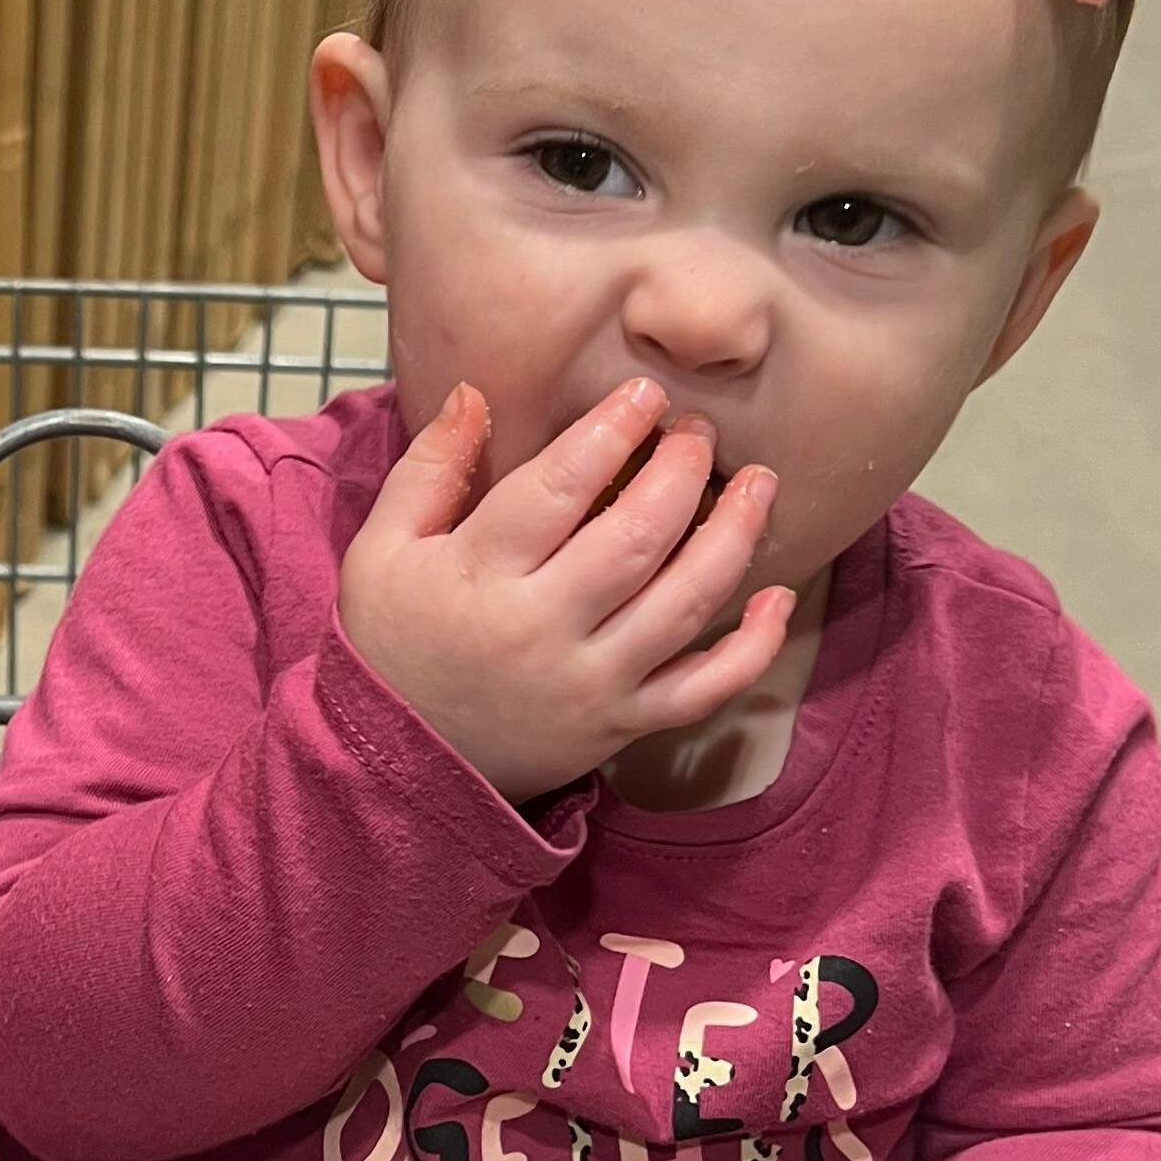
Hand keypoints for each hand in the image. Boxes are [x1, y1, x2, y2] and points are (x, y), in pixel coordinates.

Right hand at [334, 378, 793, 801]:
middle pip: (636, 537)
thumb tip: (474, 392)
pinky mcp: (622, 726)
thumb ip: (429, 470)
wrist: (402, 767)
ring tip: (757, 483)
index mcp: (480, 575)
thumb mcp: (382, 550)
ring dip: (733, 536)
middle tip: (699, 432)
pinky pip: (705, 689)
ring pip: (684, 603)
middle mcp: (544, 629)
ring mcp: (592, 683)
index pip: (558, 488)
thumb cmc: (392, 644)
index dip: (610, 431)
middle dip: (682, 471)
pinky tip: (778, 597)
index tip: (645, 393)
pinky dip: (753, 647)